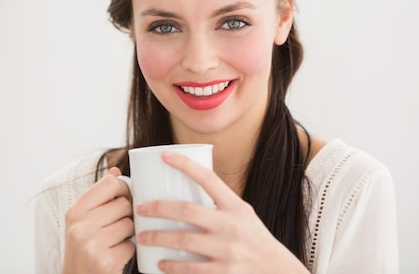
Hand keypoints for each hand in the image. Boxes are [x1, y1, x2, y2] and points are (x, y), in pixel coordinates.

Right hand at [62, 167, 134, 273]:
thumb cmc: (83, 249)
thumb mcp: (83, 220)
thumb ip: (99, 196)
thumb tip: (115, 171)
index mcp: (75, 211)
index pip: (110, 183)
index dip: (123, 189)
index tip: (123, 197)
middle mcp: (80, 226)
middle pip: (124, 204)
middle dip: (126, 215)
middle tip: (116, 226)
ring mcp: (92, 244)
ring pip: (130, 224)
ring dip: (128, 233)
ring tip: (114, 240)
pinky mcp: (105, 261)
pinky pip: (131, 245)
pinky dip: (128, 250)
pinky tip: (115, 254)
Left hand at [135, 152, 309, 273]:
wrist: (278, 271)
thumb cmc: (255, 240)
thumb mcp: (243, 216)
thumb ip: (220, 205)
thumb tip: (187, 191)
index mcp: (235, 206)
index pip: (208, 178)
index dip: (185, 164)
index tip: (164, 155)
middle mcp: (231, 225)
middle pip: (187, 210)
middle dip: (158, 208)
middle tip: (140, 208)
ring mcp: (227, 250)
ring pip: (184, 240)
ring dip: (158, 238)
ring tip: (143, 237)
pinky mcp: (224, 273)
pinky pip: (191, 269)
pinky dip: (172, 267)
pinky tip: (160, 264)